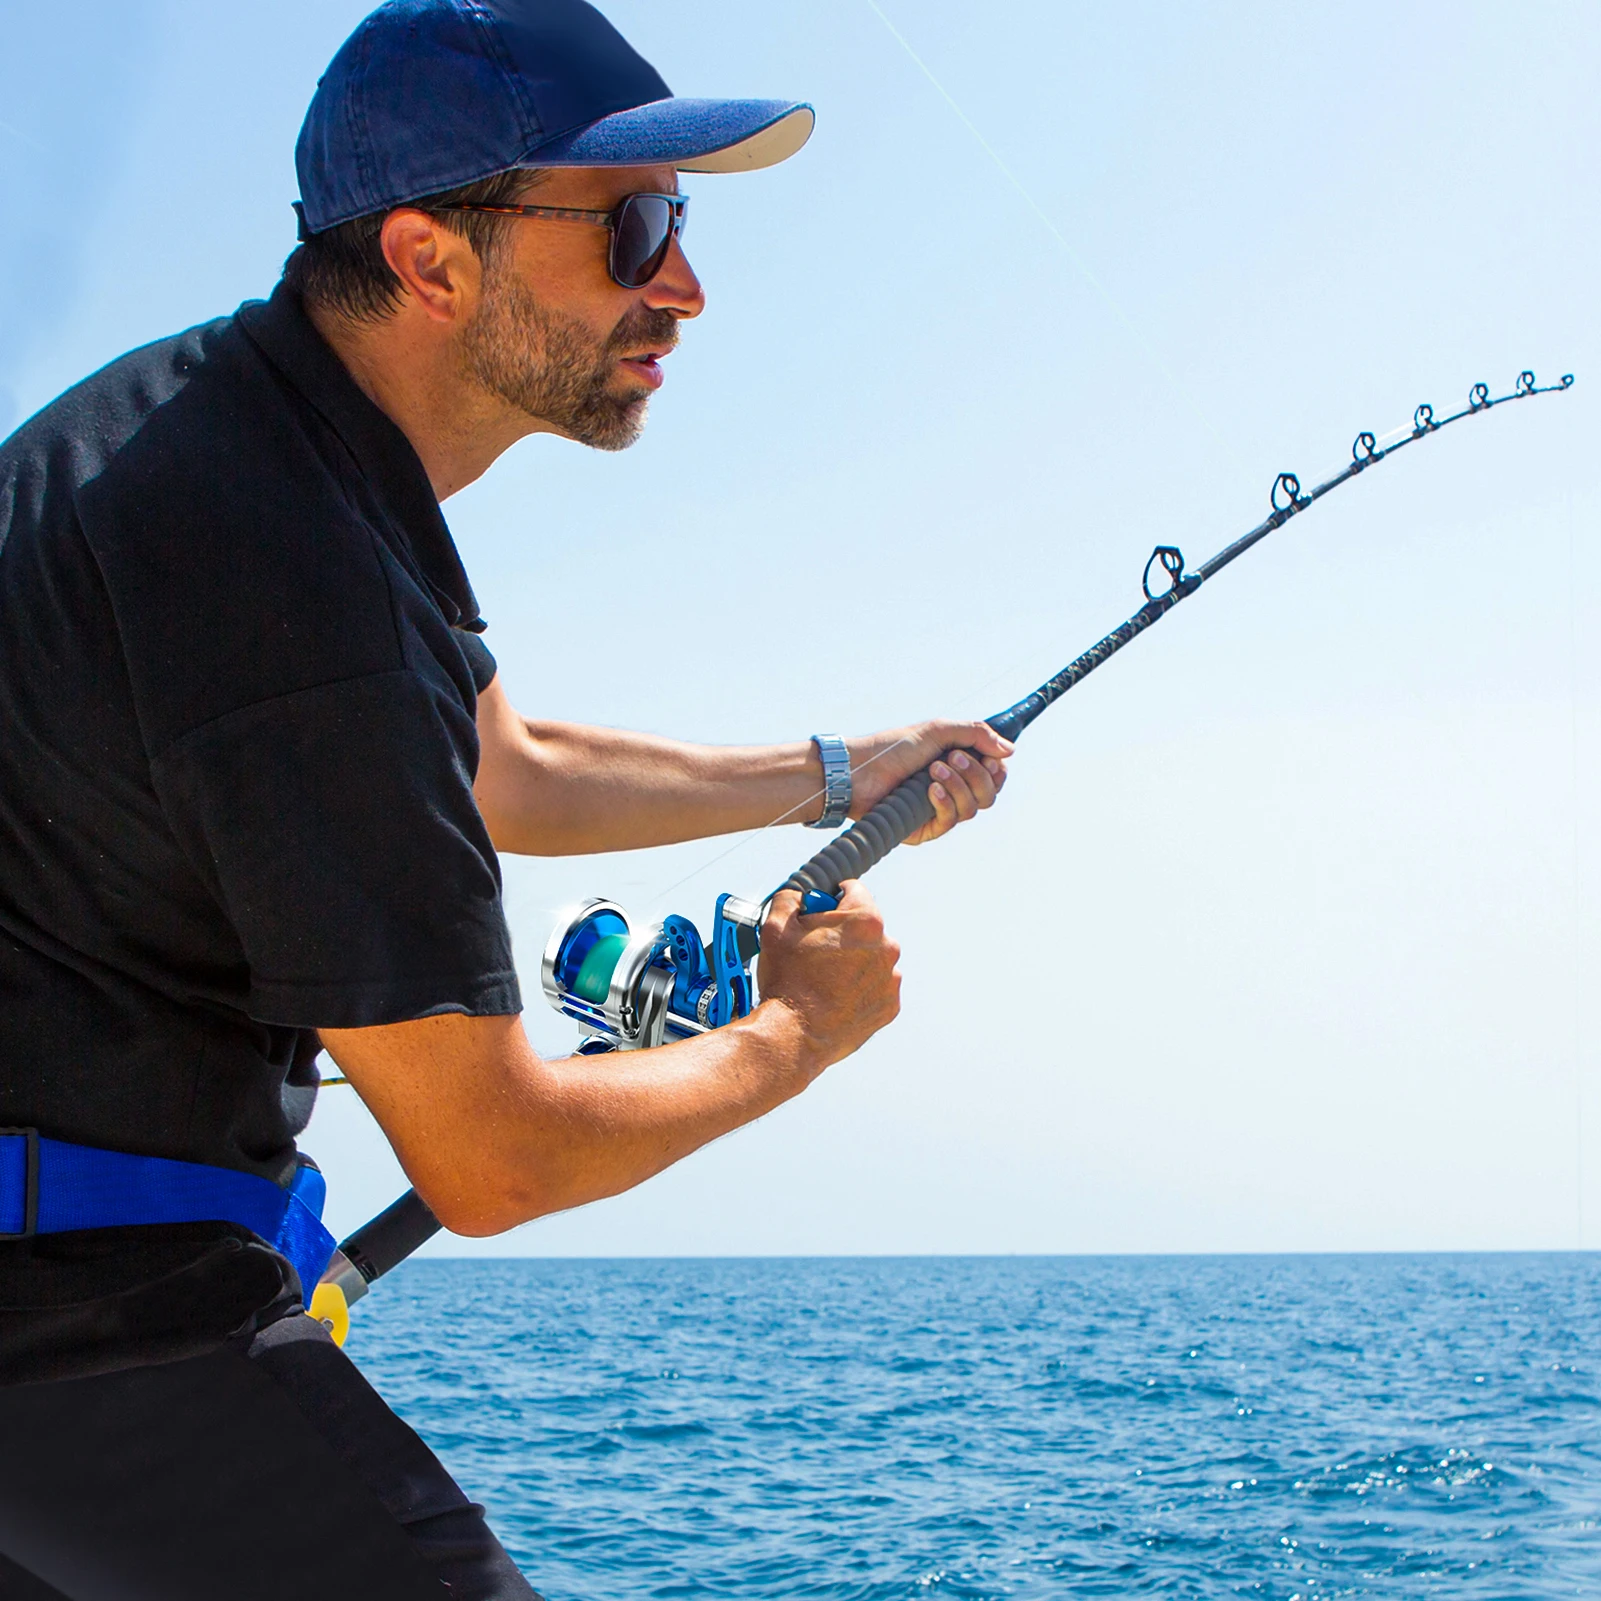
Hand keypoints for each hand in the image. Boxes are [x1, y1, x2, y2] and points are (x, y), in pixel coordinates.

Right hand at [756, 882, 900, 1068]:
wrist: (794, 1034)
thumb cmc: (787, 982)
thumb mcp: (776, 926)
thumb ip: (790, 899)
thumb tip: (799, 899)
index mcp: (864, 921)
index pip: (853, 891)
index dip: (831, 899)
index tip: (820, 912)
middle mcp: (886, 947)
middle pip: (864, 927)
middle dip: (842, 934)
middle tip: (814, 951)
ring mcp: (890, 979)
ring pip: (872, 957)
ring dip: (853, 962)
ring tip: (823, 978)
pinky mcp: (889, 1005)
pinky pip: (876, 986)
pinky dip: (860, 988)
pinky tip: (835, 996)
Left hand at [841, 720, 1012, 844]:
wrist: (859, 770)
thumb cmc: (893, 748)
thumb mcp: (938, 730)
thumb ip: (976, 734)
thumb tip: (1010, 750)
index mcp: (959, 766)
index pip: (995, 775)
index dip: (997, 769)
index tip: (988, 757)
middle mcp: (953, 789)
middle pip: (990, 794)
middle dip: (976, 775)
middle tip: (951, 757)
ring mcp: (940, 810)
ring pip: (973, 808)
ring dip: (958, 786)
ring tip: (933, 769)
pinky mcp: (925, 829)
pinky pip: (950, 821)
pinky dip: (945, 802)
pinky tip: (930, 789)